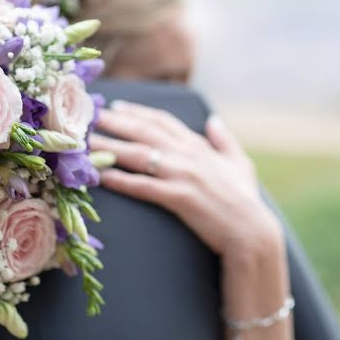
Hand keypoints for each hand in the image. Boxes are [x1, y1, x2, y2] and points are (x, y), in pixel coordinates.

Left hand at [91, 100, 282, 261]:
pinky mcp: (179, 198)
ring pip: (138, 156)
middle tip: (89, 117)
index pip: (162, 121)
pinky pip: (144, 186)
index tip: (115, 106)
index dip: (137, 112)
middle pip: (144, 132)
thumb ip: (224, 140)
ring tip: (86, 143)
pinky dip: (122, 180)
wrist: (252, 232)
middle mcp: (188, 155)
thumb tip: (213, 120)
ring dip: (110, 148)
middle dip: (115, 122)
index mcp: (199, 146)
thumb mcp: (240, 163)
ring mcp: (183, 175)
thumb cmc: (245, 200)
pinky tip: (102, 177)